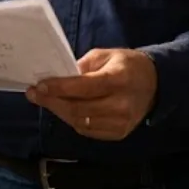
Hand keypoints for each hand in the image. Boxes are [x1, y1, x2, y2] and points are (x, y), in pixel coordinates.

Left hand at [26, 48, 157, 140]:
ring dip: (59, 111)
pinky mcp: (119, 134)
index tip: (39, 85)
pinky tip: (63, 109)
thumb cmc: (127, 64)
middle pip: (78, 109)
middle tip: (34, 94)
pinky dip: (73, 120)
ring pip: (80, 122)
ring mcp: (120, 123)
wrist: (155, 84)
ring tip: (46, 100)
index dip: (59, 88)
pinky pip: (88, 130)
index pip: (83, 87)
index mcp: (118, 79)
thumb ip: (82, 66)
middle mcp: (120, 105)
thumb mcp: (106, 55)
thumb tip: (58, 77)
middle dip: (52, 101)